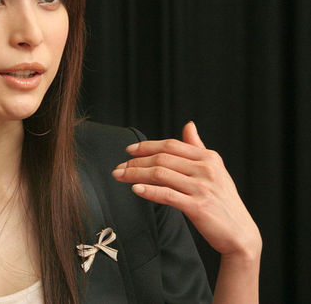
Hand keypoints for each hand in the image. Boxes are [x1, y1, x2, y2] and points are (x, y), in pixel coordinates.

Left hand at [111, 122, 260, 258]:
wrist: (240, 234)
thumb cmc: (223, 201)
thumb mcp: (214, 170)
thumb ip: (197, 147)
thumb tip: (189, 125)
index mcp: (208, 157)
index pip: (171, 146)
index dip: (147, 146)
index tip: (129, 150)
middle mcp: (206, 169)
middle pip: (162, 158)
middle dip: (136, 161)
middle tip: (119, 167)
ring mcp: (202, 188)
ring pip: (160, 174)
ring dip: (135, 174)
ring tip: (120, 176)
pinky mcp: (198, 207)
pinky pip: (167, 195)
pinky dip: (148, 191)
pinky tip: (135, 190)